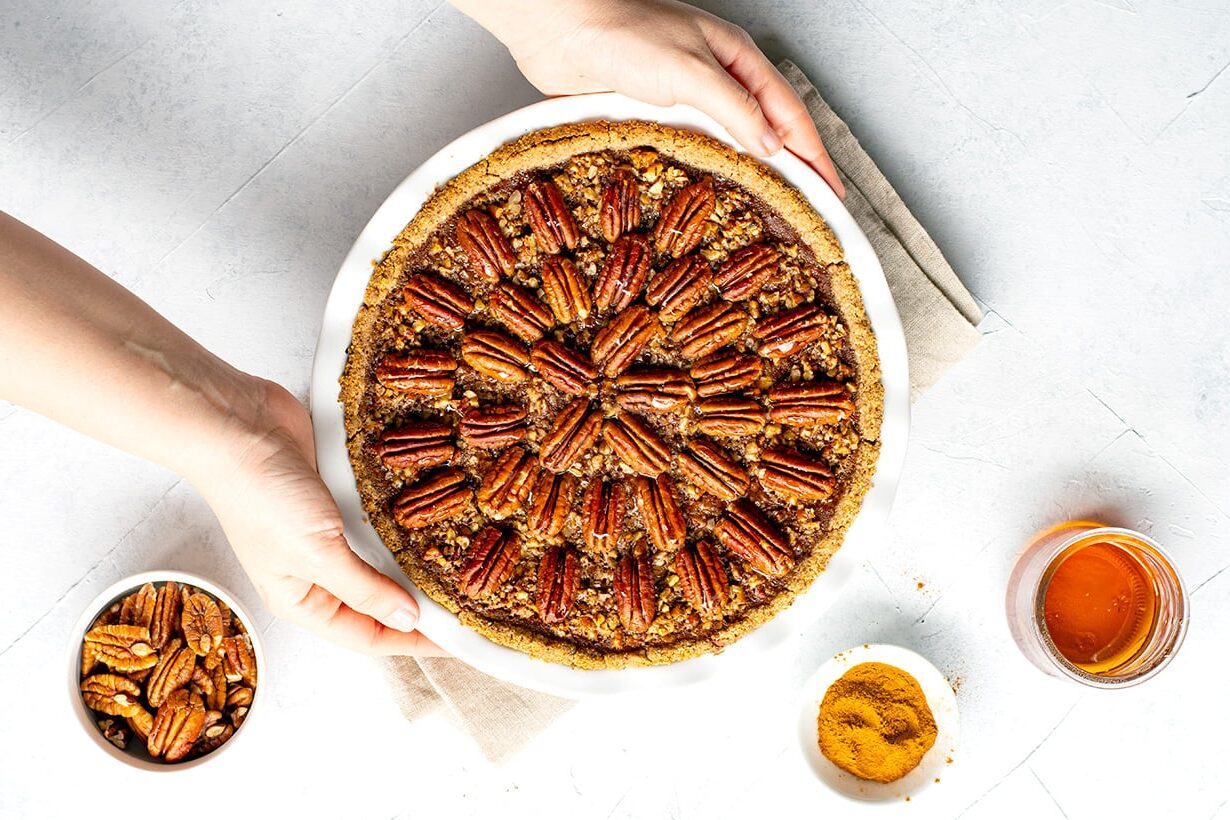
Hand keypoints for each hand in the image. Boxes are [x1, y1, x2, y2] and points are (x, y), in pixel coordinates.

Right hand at [202, 379, 444, 655]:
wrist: (238, 422)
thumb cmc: (260, 494)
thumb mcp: (316, 553)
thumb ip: (364, 588)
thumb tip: (408, 620)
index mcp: (301, 599)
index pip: (367, 635)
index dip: (412, 642)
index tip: (458, 641)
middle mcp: (315, 571)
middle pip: (378, 602)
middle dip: (419, 606)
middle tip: (468, 605)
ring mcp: (327, 532)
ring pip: (383, 561)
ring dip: (416, 565)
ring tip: (459, 569)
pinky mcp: (339, 497)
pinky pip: (380, 522)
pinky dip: (405, 527)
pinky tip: (436, 525)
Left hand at [455, 0, 843, 196]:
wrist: (558, 29)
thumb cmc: (621, 32)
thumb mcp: (689, 70)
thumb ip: (732, 107)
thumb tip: (771, 145)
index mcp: (736, 60)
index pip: (790, 115)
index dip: (814, 157)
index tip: (831, 193)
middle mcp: (715, 80)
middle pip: (763, 134)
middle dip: (786, 173)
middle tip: (803, 214)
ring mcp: (683, 100)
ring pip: (726, 148)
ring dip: (744, 179)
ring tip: (761, 217)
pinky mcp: (650, 118)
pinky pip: (686, 154)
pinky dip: (701, 179)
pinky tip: (706, 201)